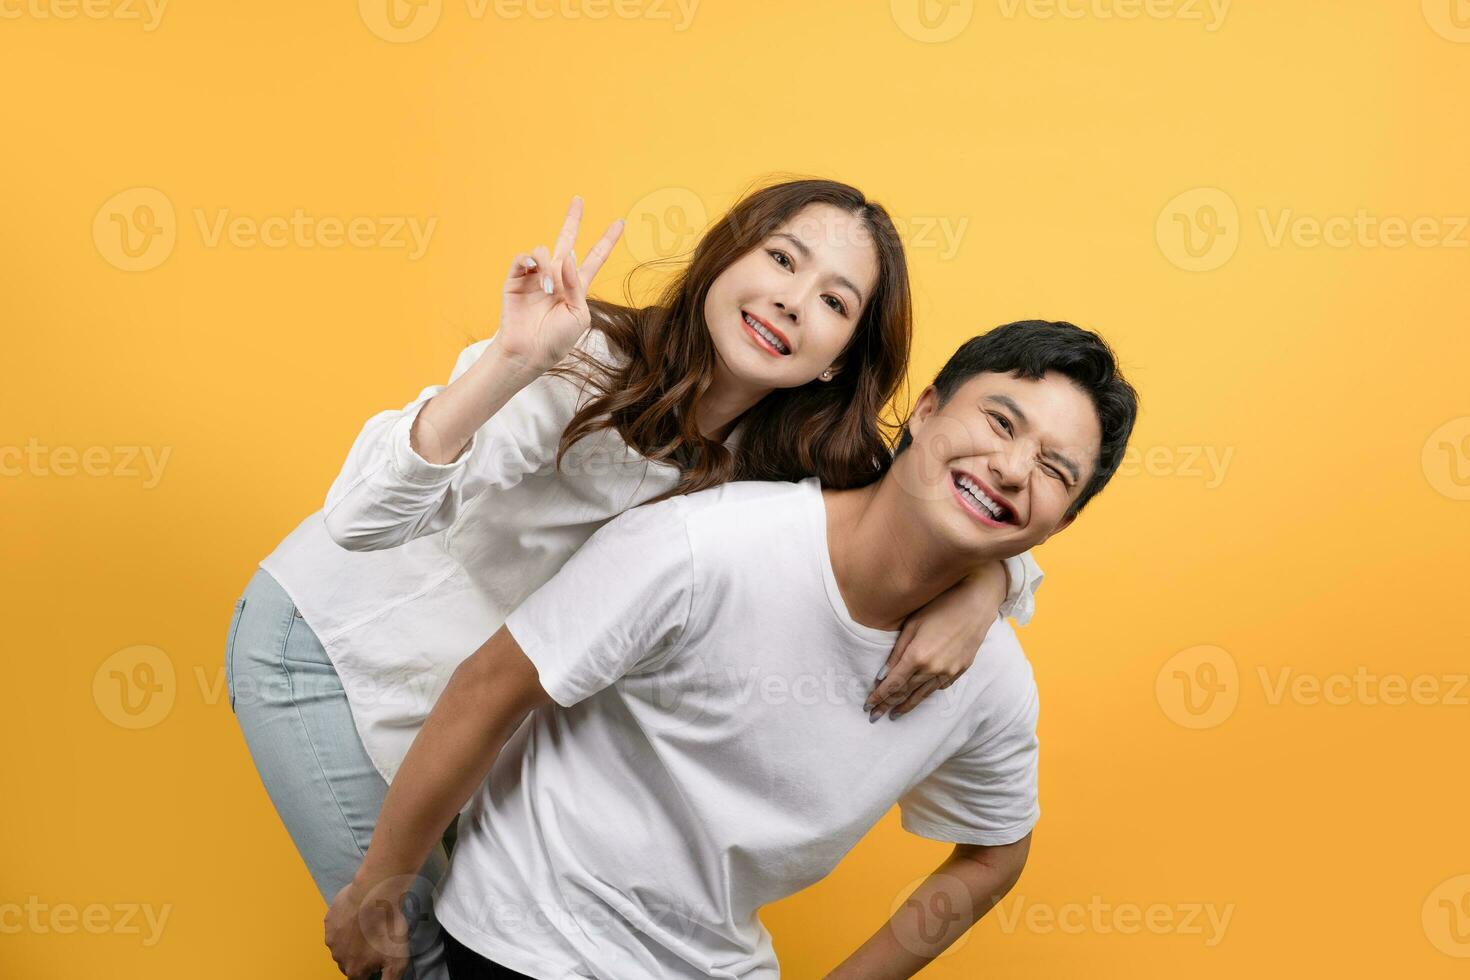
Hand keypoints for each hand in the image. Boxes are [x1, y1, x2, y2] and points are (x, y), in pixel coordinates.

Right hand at [323, 878, 410, 979]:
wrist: (374, 896)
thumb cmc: (387, 927)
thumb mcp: (398, 961)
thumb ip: (390, 979)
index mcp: (353, 969)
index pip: (359, 978)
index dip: (370, 970)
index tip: (378, 959)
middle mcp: (338, 957)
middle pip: (349, 963)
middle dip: (360, 956)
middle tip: (375, 941)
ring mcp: (331, 938)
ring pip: (341, 945)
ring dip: (352, 940)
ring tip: (368, 926)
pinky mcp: (329, 921)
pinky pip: (336, 927)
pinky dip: (346, 924)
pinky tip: (358, 915)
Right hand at [494, 195, 624, 375]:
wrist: (529, 353)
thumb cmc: (556, 341)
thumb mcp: (578, 316)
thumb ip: (576, 286)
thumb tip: (567, 257)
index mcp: (576, 286)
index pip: (594, 258)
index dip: (607, 240)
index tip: (621, 223)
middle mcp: (557, 277)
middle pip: (567, 241)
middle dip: (572, 220)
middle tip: (578, 200)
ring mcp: (536, 276)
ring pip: (544, 251)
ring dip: (548, 267)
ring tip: (548, 289)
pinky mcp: (516, 279)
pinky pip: (524, 257)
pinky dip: (531, 261)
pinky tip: (536, 272)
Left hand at [863, 561, 1007, 720]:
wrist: (976, 604)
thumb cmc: (940, 606)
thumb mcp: (912, 624)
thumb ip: (897, 651)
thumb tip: (883, 674)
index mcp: (917, 656)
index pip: (892, 684)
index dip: (879, 697)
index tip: (868, 706)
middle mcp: (932, 669)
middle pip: (905, 693)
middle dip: (888, 705)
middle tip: (875, 716)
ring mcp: (948, 672)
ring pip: (922, 695)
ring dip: (906, 705)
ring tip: (895, 714)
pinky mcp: (960, 670)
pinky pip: (939, 687)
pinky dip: (926, 694)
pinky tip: (919, 697)